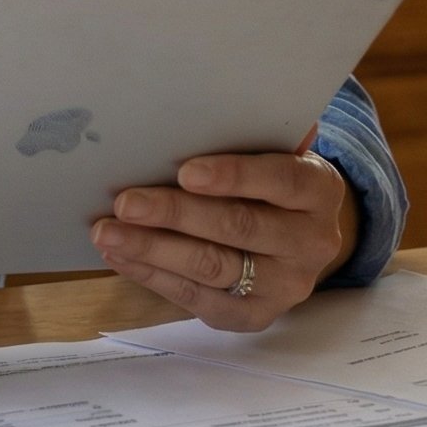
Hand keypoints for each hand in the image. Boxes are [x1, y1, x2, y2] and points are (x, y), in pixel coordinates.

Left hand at [89, 128, 356, 331]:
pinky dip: (154, 277)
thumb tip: (200, 110)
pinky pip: (198, 299)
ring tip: (108, 232)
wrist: (299, 240)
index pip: (280, 180)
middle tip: (125, 202)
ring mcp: (285, 286)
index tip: (185, 171)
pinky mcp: (254, 317)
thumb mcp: (276, 153)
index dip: (233, 176)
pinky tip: (121, 258)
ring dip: (153, 250)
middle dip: (175, 215)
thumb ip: (252, 135)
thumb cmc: (271, 182)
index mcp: (319, 191)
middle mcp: (311, 242)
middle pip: (238, 228)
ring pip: (213, 268)